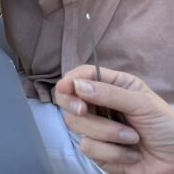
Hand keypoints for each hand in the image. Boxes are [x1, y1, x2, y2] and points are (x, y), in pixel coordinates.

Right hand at [55, 65, 173, 172]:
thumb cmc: (167, 127)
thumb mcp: (144, 104)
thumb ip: (110, 93)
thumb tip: (77, 85)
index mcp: (113, 86)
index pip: (82, 76)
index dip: (70, 80)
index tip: (66, 89)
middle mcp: (100, 105)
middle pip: (69, 100)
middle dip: (75, 106)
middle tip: (83, 110)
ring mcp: (97, 129)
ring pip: (77, 125)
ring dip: (108, 134)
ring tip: (133, 138)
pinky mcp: (98, 151)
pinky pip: (89, 148)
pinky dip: (113, 153)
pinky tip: (130, 154)